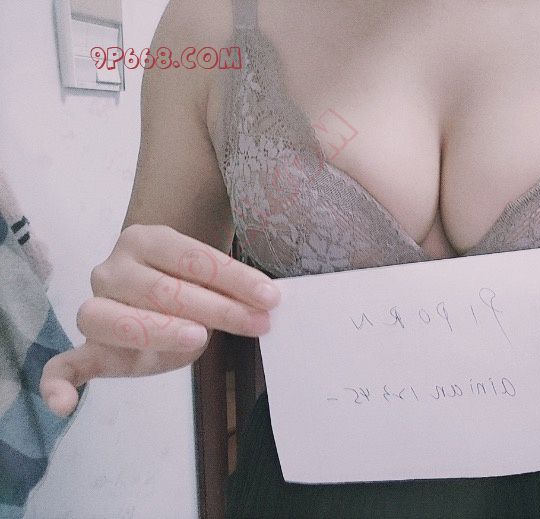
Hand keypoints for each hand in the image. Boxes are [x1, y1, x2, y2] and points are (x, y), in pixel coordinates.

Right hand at [39, 224, 280, 416]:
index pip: (192, 259)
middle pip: (162, 290)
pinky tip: (64, 405)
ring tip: (199, 339)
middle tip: (258, 323)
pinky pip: (62, 365)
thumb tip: (267, 304)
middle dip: (216, 308)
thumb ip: (228, 287)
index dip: (235, 279)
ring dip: (162, 331)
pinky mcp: (89, 347)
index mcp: (146, 240)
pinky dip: (58, 385)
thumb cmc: (189, 281)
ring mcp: (96, 307)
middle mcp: (113, 269)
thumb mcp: (209, 278)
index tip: (271, 298)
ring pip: (118, 321)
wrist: (157, 283)